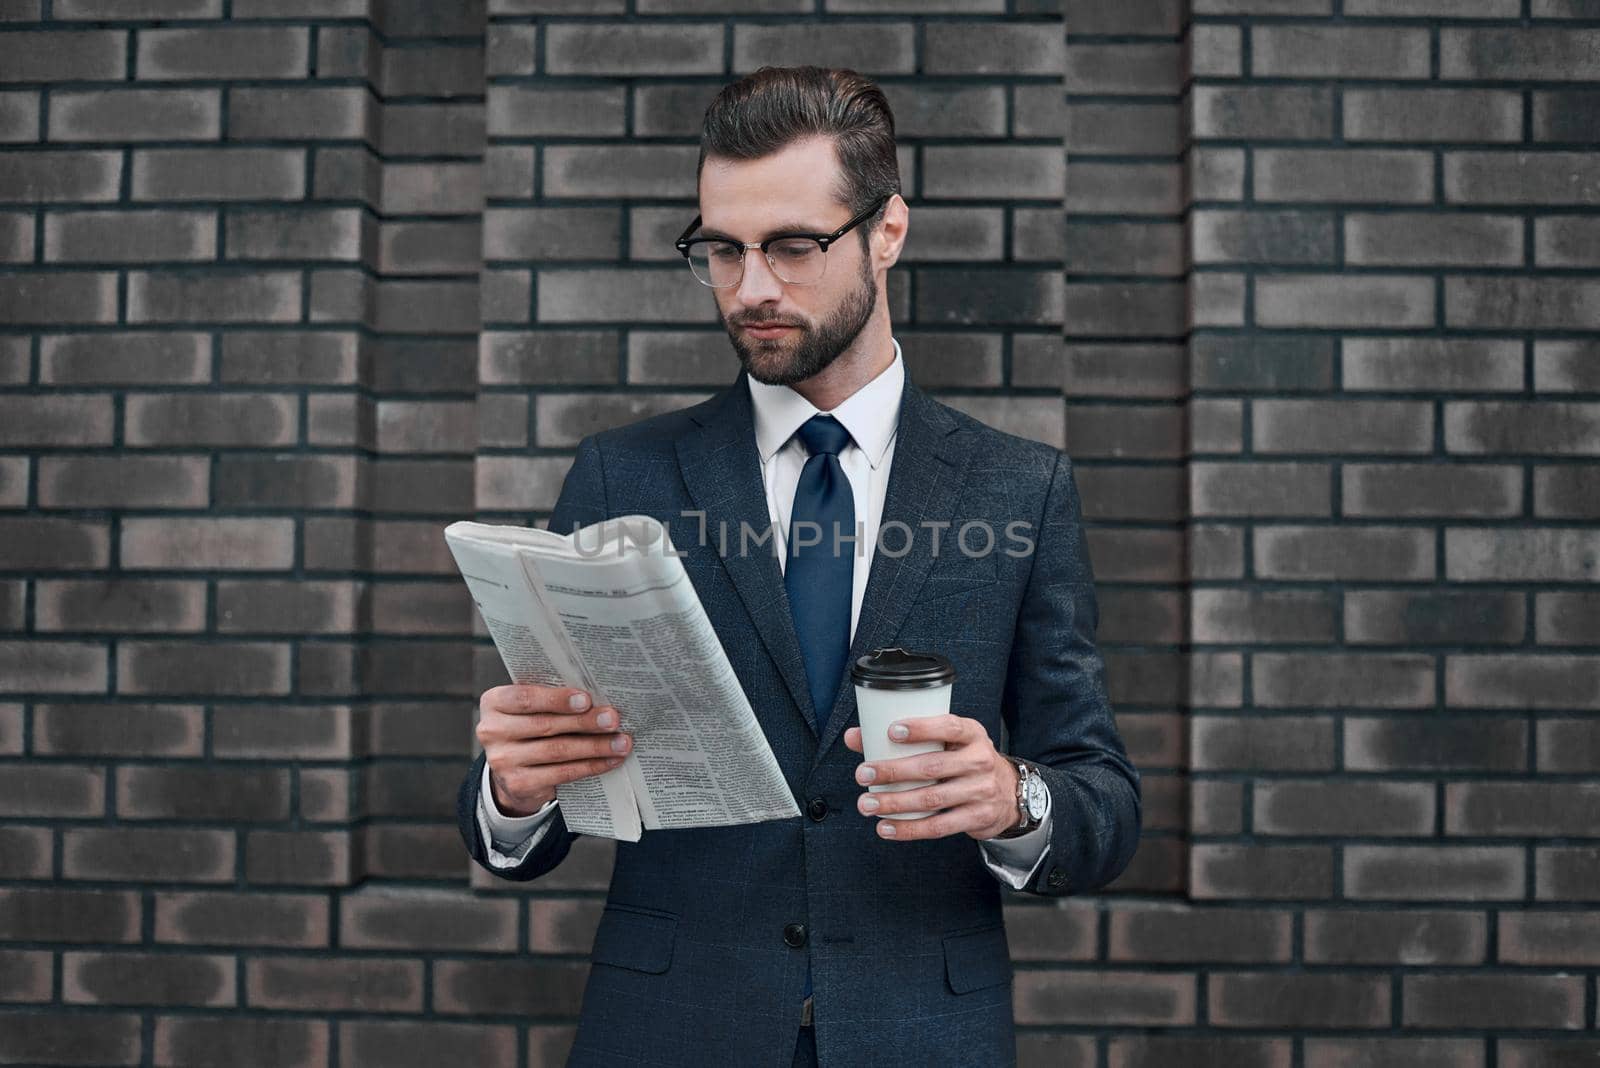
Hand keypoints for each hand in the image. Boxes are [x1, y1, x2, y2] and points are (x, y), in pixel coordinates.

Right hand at [475, 685, 630, 815]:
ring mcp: (502, 761)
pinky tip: (610, 760)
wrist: (512, 770)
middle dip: (585, 722)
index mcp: (494, 702)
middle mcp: (492, 731)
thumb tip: (600, 697)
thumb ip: (553, 699)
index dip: (557, 699)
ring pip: (557, 751)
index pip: (525, 698)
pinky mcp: (518, 784)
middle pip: (545, 725)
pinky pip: (561, 773)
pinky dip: (590, 766)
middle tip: (613, 719)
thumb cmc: (531, 726)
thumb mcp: (532, 708)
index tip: (586, 699)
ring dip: (594, 746)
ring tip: (621, 742)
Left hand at [843, 715, 1020, 841]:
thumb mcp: (948, 742)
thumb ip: (907, 737)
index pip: (950, 727)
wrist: (1008, 793)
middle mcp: (979, 761)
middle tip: (863, 774)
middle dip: (893, 771)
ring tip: (867, 803)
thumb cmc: (965, 760)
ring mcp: (980, 791)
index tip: (892, 731)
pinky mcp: (976, 818)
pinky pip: (938, 826)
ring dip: (895, 803)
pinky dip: (909, 829)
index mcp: (972, 734)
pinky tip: (886, 827)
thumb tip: (855, 736)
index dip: (922, 728)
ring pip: (932, 799)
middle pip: (933, 766)